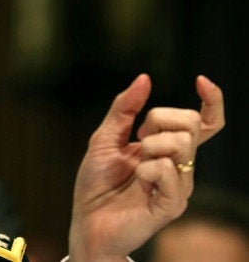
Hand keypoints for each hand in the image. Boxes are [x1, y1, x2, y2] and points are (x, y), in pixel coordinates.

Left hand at [67, 74, 224, 261]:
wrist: (86, 221)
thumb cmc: (96, 183)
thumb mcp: (104, 139)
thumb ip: (123, 110)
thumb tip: (144, 78)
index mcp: (168, 149)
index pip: (204, 123)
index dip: (212, 101)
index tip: (201, 81)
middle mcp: (180, 166)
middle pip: (190, 124)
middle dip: (158, 120)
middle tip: (138, 139)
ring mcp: (179, 186)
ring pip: (181, 144)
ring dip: (149, 146)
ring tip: (135, 166)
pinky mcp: (172, 205)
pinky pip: (168, 171)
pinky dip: (146, 170)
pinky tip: (137, 184)